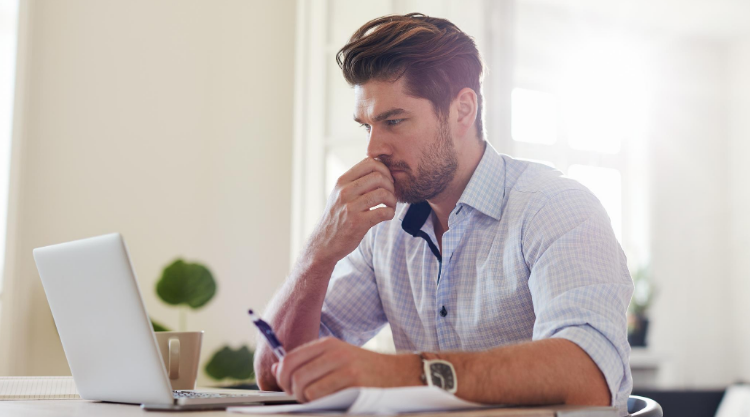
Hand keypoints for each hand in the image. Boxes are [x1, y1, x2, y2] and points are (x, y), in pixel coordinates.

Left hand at [273, 337, 420, 402]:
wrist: (397, 374)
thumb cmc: (363, 369)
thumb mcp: (336, 358)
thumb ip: (307, 362)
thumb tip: (277, 368)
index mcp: (327, 344)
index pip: (289, 359)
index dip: (281, 377)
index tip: (287, 387)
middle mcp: (333, 352)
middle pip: (294, 375)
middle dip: (292, 392)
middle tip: (301, 398)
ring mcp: (344, 367)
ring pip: (304, 388)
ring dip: (305, 401)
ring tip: (316, 401)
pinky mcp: (352, 382)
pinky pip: (320, 397)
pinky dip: (318, 404)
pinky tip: (329, 402)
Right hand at [308, 158, 396, 265]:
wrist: (324, 243)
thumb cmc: (337, 217)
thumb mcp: (339, 194)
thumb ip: (355, 182)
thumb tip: (378, 168)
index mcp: (342, 182)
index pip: (370, 162)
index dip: (384, 170)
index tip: (386, 181)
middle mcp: (344, 192)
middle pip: (379, 176)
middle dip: (391, 185)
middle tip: (391, 194)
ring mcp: (350, 207)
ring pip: (383, 193)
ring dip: (392, 200)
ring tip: (390, 206)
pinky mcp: (357, 223)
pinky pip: (383, 212)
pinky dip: (390, 213)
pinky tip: (387, 215)